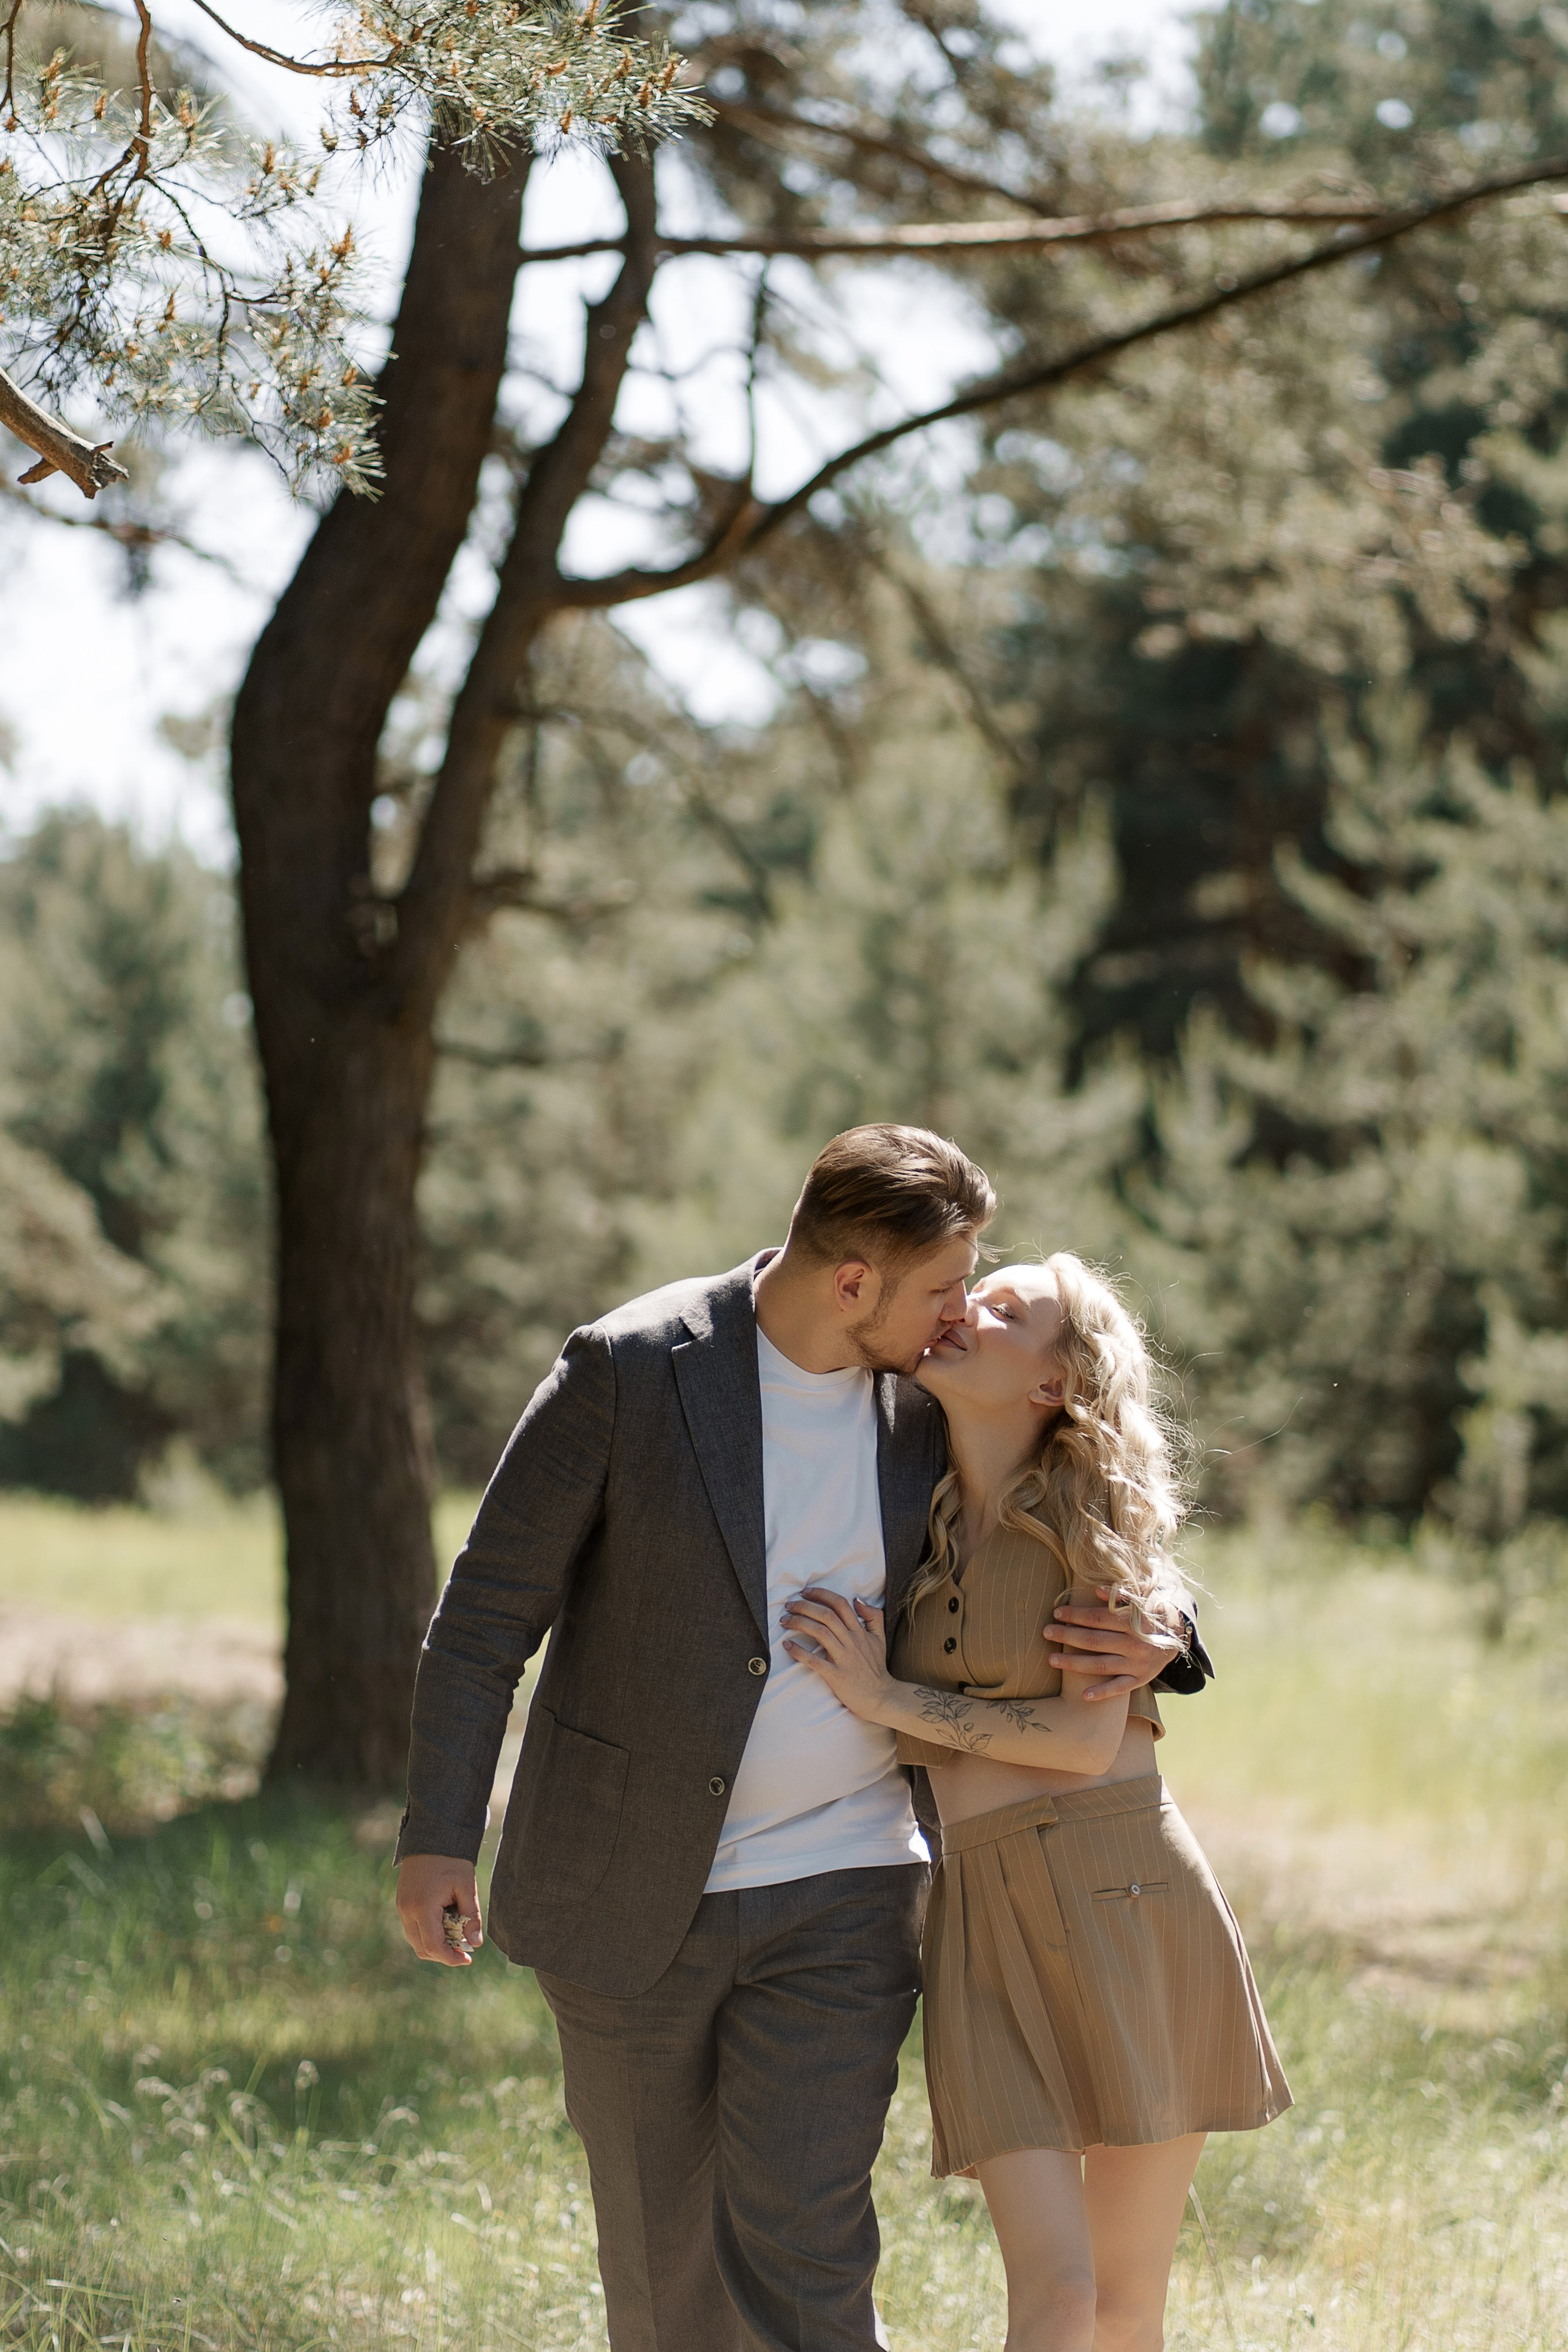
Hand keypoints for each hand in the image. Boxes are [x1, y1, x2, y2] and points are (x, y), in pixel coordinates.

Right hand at [396, 1853, 482, 1965]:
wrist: (431, 1837)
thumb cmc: (452, 1860)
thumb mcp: (467, 1886)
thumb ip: (471, 1916)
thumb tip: (476, 1944)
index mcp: (423, 1907)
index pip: (433, 1946)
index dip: (450, 1958)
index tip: (466, 1960)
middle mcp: (407, 1910)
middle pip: (422, 1948)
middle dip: (443, 1955)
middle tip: (463, 1952)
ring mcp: (401, 1907)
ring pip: (415, 1941)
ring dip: (434, 1946)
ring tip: (455, 1940)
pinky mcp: (401, 1903)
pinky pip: (412, 1929)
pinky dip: (427, 1935)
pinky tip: (444, 1927)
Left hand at [781, 1587, 893, 1721]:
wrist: (880, 1696)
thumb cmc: (876, 1667)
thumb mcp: (880, 1638)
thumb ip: (873, 1616)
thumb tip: (858, 1599)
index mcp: (859, 1631)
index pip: (840, 1604)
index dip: (821, 1594)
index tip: (805, 1592)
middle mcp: (851, 1641)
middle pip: (826, 1615)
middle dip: (805, 1606)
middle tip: (789, 1605)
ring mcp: (843, 1658)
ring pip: (820, 1633)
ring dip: (799, 1623)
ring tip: (785, 1621)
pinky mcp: (835, 1675)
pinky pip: (814, 1661)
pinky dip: (799, 1652)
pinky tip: (787, 1646)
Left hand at [1048, 1589, 1183, 1700]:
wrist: (1178, 1634)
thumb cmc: (1152, 1610)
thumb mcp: (1142, 1597)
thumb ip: (1121, 1593)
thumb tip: (1097, 1590)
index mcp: (1134, 1622)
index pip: (1098, 1618)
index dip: (1077, 1615)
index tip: (1058, 1612)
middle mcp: (1135, 1644)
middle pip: (1095, 1641)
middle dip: (1068, 1636)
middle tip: (1046, 1632)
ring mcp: (1137, 1664)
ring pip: (1101, 1665)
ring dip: (1074, 1663)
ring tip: (1052, 1660)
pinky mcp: (1141, 1678)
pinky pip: (1120, 1688)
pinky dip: (1102, 1693)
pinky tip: (1083, 1696)